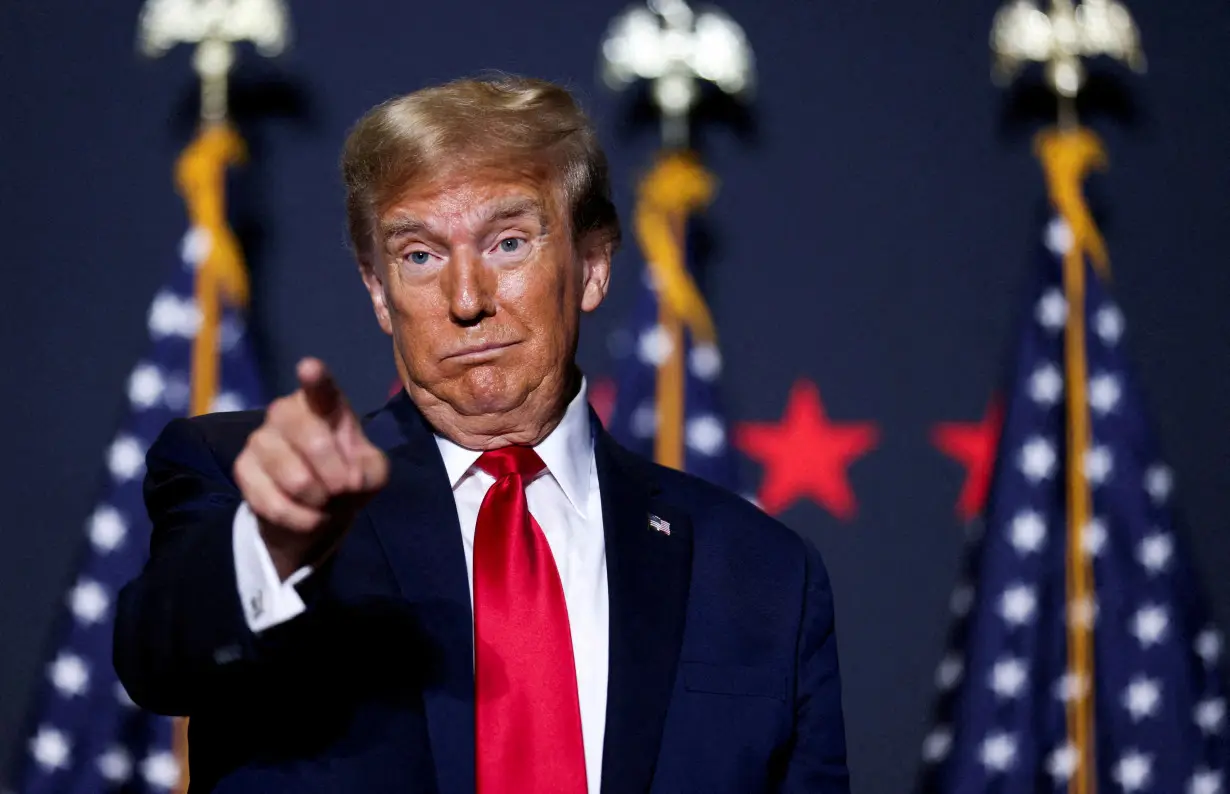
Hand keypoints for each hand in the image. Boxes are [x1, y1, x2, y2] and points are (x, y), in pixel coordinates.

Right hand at [234, 358, 389, 579]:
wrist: (314, 511)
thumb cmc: (347, 477)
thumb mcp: (371, 473)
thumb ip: (370, 469)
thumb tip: (349, 479)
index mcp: (323, 403)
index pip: (320, 388)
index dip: (315, 379)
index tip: (309, 369)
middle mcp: (286, 411)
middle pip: (313, 441)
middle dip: (336, 476)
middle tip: (343, 489)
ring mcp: (260, 439)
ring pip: (295, 478)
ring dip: (319, 500)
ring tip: (324, 502)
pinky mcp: (242, 469)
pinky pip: (273, 503)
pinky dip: (300, 519)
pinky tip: (308, 516)